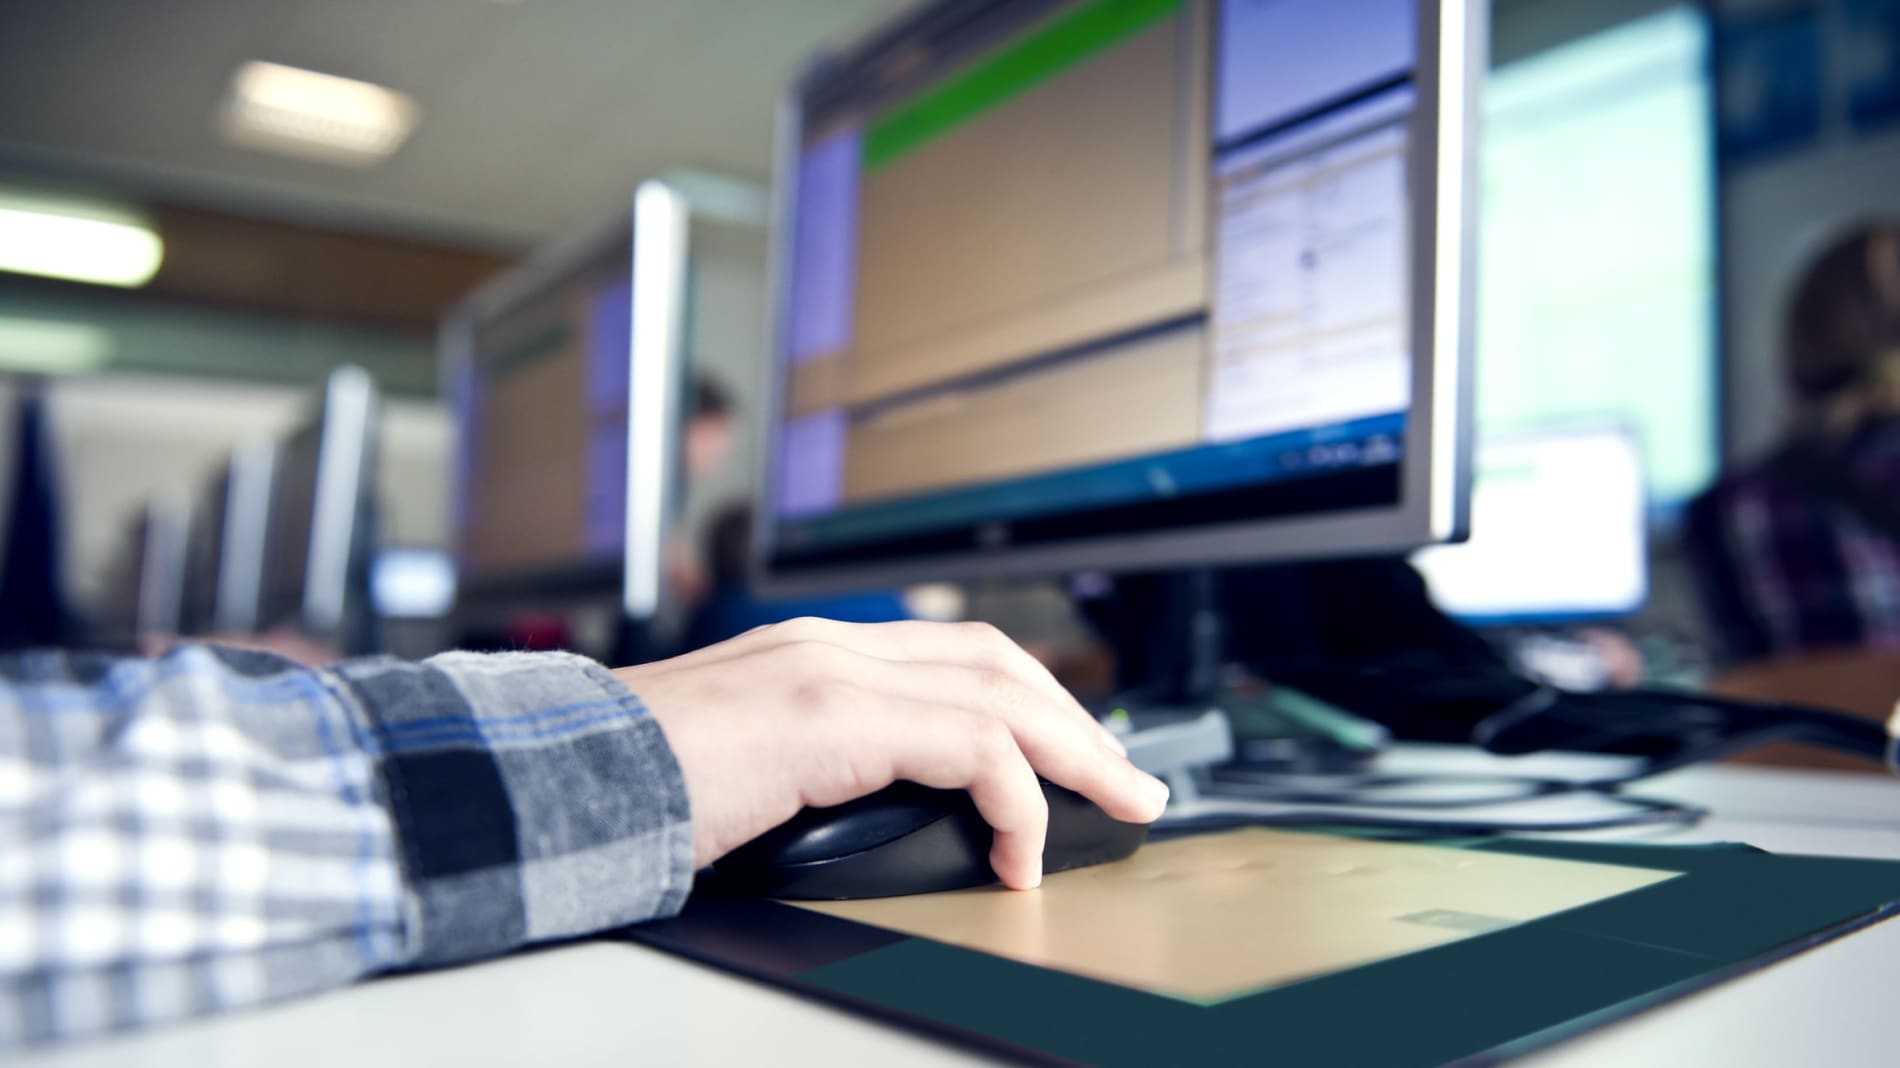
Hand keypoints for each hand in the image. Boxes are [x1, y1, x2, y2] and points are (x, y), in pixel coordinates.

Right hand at [616, 618, 1168, 889]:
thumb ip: (822, 768)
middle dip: (1076, 720)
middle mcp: (830, 644)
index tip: (1076, 752)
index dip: (1032, 699)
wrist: (555, 782)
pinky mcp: (829, 716)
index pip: (957, 653)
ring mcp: (831, 671)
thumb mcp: (754, 769)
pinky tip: (1021, 847)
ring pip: (1001, 691)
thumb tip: (895, 815)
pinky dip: (1017, 795)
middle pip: (997, 658)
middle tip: (1128, 779)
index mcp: (812, 653)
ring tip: (1118, 803)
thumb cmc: (634, 788)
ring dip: (1075, 751)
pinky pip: (970, 745)